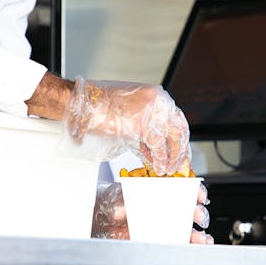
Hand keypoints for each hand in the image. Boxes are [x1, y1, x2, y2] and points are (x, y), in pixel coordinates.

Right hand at [63, 77, 188, 174]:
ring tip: (169, 169)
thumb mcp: (130, 112)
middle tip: (180, 163)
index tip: (179, 150)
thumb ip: (146, 126)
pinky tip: (159, 168)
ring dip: (173, 157)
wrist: (85, 104)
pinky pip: (159, 147)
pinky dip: (161, 159)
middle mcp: (160, 101)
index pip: (176, 118)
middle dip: (180, 149)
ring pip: (174, 138)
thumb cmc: (100, 107)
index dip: (178, 138)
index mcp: (156, 95)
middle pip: (179, 128)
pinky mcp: (145, 126)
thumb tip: (154, 146)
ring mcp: (154, 112)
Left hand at [91, 181, 213, 244]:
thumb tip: (121, 211)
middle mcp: (166, 207)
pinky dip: (194, 245)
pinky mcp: (164, 241)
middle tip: (197, 215)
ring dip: (199, 233)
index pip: (182, 188)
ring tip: (200, 238)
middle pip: (189, 209)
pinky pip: (183, 243)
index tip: (198, 195)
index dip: (194, 190)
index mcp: (159, 191)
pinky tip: (200, 246)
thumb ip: (119, 204)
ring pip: (189, 228)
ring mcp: (167, 225)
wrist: (102, 223)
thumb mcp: (114, 200)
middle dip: (197, 212)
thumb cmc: (111, 205)